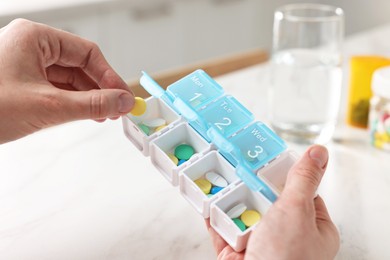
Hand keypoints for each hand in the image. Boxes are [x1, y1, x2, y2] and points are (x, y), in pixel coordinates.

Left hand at [0, 19, 134, 143]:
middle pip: (79, 65)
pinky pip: (56, 89)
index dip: (109, 75)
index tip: (122, 97)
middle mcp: (31, 47)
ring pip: (69, 79)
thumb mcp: (49, 106)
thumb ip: (92, 104)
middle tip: (116, 109)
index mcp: (35, 38)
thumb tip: (123, 102)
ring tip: (103, 115)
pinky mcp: (22, 82)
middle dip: (99, 89)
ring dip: (87, 97)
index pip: (87, 52)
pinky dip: (72, 102)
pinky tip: (84, 114)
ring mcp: (25, 65)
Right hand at [208, 145, 339, 259]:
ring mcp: (260, 244)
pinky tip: (205, 200)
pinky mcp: (236, 252)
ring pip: (242, 212)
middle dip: (250, 183)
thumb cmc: (286, 259)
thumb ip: (303, 180)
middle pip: (266, 199)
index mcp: (311, 227)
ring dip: (229, 197)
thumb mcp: (297, 211)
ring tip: (217, 175)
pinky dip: (213, 215)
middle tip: (236, 160)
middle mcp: (287, 236)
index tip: (267, 154)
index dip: (283, 173)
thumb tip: (319, 153)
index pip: (300, 191)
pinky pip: (223, 228)